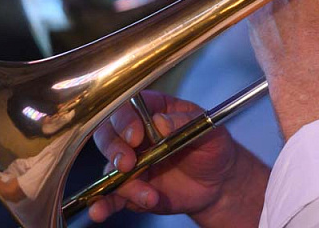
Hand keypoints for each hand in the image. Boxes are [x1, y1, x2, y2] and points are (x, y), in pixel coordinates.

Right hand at [89, 91, 266, 225]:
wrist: (219, 182)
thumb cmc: (212, 147)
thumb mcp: (207, 129)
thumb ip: (185, 122)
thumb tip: (160, 122)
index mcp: (152, 110)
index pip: (127, 107)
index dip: (125, 120)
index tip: (136, 136)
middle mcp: (135, 134)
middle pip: (108, 134)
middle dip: (114, 149)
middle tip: (128, 163)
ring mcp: (131, 162)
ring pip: (109, 168)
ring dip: (121, 183)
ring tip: (147, 196)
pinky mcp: (132, 188)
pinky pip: (112, 196)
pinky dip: (103, 204)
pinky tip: (100, 211)